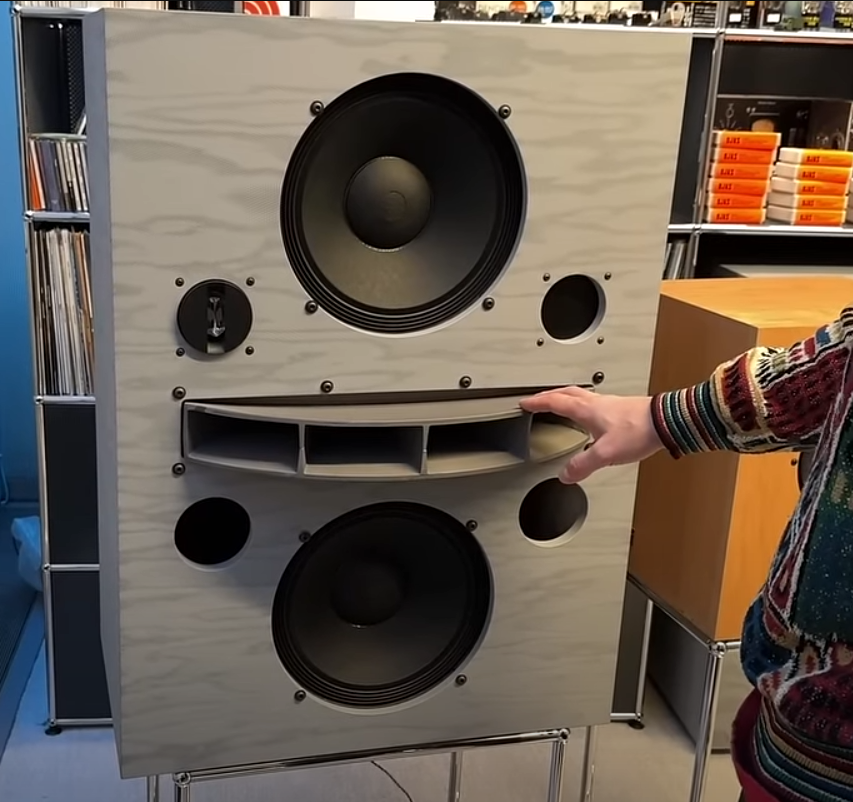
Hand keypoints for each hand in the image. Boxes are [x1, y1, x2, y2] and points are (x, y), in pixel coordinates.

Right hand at [520, 386, 662, 482]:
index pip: (555, 402)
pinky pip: (595, 403)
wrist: (667, 422)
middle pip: (566, 393)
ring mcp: (610, 404)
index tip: (525, 402)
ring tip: (560, 402)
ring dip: (566, 397)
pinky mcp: (622, 409)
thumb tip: (566, 475)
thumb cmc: (639, 431)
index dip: (537, 402)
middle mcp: (597, 403)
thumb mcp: (605, 454)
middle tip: (538, 398)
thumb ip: (583, 465)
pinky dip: (584, 405)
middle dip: (548, 395)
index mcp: (587, 410)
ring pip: (581, 396)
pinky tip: (591, 416)